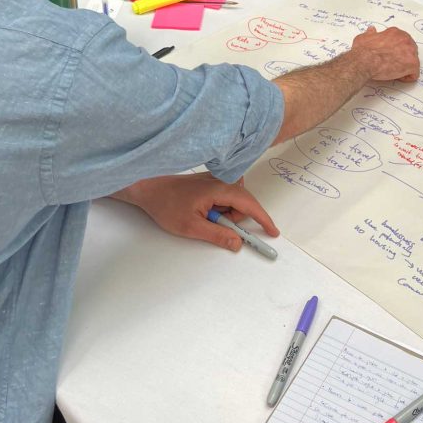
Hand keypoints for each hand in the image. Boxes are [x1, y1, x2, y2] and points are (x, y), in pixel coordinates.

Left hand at [120, 171, 278, 251]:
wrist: (149, 188)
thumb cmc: (166, 205)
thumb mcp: (192, 227)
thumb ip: (218, 235)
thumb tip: (238, 243)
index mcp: (220, 188)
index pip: (250, 204)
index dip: (263, 219)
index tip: (273, 232)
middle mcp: (222, 180)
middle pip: (244, 202)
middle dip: (235, 219)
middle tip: (215, 226)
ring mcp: (216, 178)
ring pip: (235, 200)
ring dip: (226, 213)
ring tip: (203, 217)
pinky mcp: (211, 180)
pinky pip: (227, 195)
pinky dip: (221, 206)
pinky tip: (204, 209)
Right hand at [350, 25, 419, 82]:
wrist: (365, 61)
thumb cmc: (364, 51)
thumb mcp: (365, 38)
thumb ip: (371, 34)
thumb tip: (371, 30)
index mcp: (395, 33)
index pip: (402, 41)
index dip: (396, 50)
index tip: (390, 55)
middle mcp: (405, 40)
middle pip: (410, 51)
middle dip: (403, 58)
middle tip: (392, 64)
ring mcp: (410, 52)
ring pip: (413, 62)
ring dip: (405, 67)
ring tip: (393, 71)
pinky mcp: (412, 65)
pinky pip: (414, 73)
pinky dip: (407, 77)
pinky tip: (397, 77)